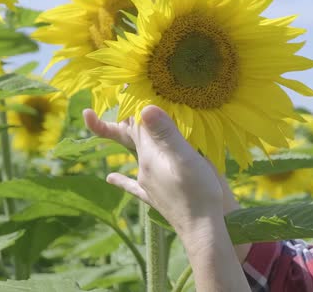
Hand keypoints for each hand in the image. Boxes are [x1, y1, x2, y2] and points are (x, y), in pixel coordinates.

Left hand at [83, 105, 223, 232]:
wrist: (201, 228)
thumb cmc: (198, 191)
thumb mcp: (186, 158)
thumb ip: (167, 133)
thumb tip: (145, 107)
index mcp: (151, 154)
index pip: (136, 122)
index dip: (132, 102)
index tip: (130, 84)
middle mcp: (144, 167)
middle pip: (131, 136)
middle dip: (126, 117)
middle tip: (120, 99)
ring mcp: (148, 183)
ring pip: (135, 154)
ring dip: (130, 138)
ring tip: (119, 124)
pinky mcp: (155, 197)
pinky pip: (133, 185)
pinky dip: (121, 179)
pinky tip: (111, 178)